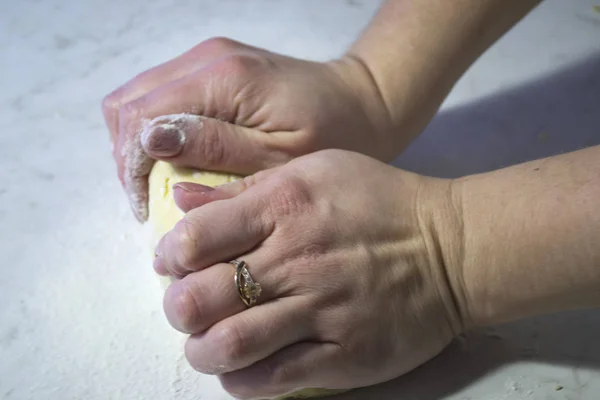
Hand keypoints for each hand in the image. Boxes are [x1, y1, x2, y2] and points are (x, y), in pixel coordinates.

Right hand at [102, 37, 395, 221]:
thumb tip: (150, 142)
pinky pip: (161, 95)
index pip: (140, 116)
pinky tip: (173, 160)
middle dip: (128, 156)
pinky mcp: (213, 66)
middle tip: (148, 199)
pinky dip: (154, 129)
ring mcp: (208, 58)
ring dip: (137, 143)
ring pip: (137, 97)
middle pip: (128, 103)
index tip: (145, 207)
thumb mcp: (277, 156)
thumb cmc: (330, 135)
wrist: (360, 102)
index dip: (131, 166)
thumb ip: (214, 146)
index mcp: (223, 78)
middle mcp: (207, 58)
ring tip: (158, 184)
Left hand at [154, 149, 464, 398]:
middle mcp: (299, 259)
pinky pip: (275, 379)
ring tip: (204, 343)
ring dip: (202, 350)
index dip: (170, 255)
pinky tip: (238, 368)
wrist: (451, 246)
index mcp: (286, 206)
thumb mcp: (314, 170)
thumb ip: (245, 186)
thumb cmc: (379, 201)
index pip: (195, 238)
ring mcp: (323, 311)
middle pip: (201, 297)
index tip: (174, 263)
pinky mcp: (346, 354)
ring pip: (231, 344)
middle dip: (178, 307)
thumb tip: (182, 200)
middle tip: (186, 306)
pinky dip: (241, 380)